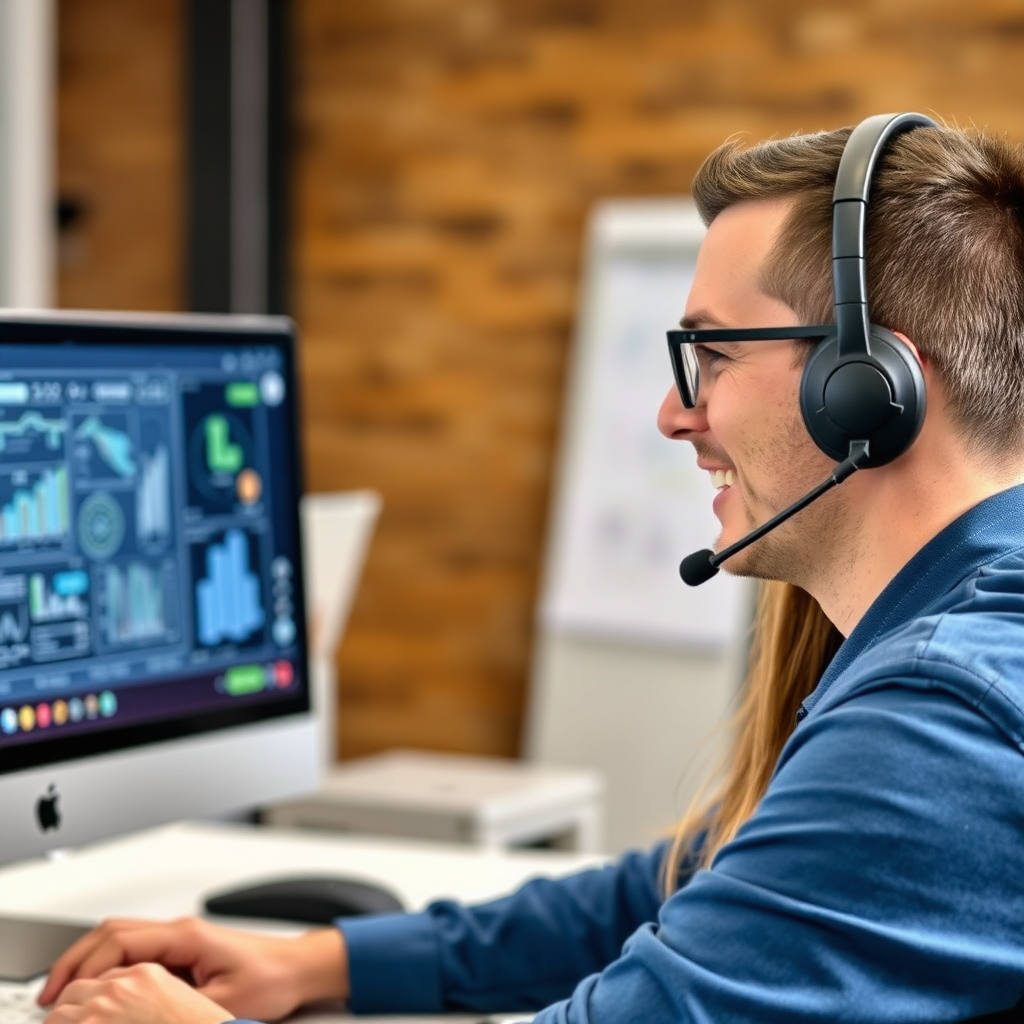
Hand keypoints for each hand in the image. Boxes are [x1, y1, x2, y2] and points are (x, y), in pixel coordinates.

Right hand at [39, 917, 348, 1021]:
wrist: (299, 968)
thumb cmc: (272, 979)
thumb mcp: (222, 1006)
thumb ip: (177, 1010)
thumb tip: (141, 1015)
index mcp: (186, 936)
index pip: (121, 941)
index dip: (86, 967)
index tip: (64, 992)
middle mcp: (181, 931)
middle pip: (114, 932)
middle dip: (77, 959)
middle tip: (52, 992)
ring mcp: (182, 938)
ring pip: (123, 937)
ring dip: (92, 960)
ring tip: (68, 992)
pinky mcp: (185, 950)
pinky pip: (138, 950)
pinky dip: (112, 965)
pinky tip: (102, 990)